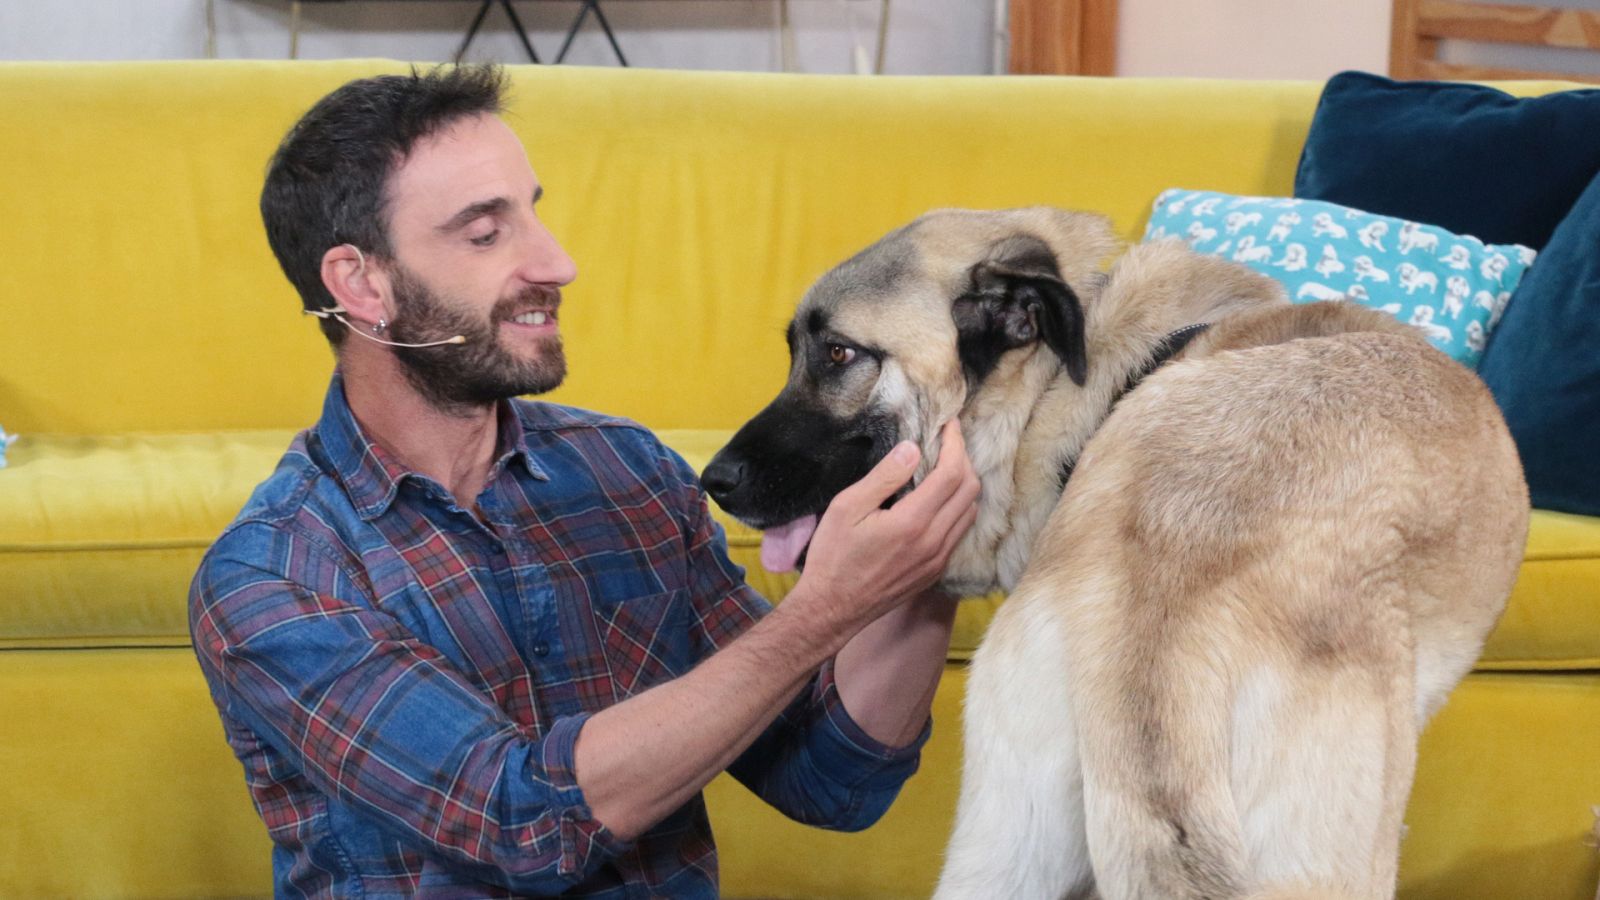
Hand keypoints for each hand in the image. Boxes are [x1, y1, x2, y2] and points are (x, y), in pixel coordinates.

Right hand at [791, 421, 980, 643]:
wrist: (833, 610)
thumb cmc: (832, 557)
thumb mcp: (846, 508)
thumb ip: (884, 477)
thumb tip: (913, 449)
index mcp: (913, 523)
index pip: (952, 474)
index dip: (955, 444)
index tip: (949, 425)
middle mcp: (934, 542)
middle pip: (971, 491)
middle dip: (964, 460)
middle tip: (947, 443)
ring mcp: (938, 560)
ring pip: (971, 512)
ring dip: (965, 485)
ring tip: (945, 466)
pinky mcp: (935, 572)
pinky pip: (959, 532)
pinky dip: (959, 508)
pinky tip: (939, 499)